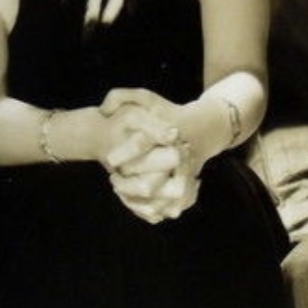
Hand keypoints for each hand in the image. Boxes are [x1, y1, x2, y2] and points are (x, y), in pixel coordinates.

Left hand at [100, 88, 199, 222]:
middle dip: (127, 186)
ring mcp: (186, 176)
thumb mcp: (145, 97)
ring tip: (120, 191)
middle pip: (150, 185)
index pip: (144, 145)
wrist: (202, 130)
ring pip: (158, 203)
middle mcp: (181, 156)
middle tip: (113, 179)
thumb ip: (120, 96)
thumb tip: (104, 111)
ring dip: (136, 202)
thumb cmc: (167, 113)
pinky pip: (167, 209)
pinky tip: (134, 202)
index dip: (126, 154)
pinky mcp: (189, 189)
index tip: (110, 159)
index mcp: (169, 132)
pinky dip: (149, 210)